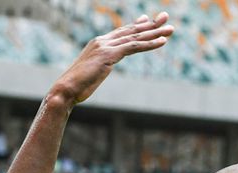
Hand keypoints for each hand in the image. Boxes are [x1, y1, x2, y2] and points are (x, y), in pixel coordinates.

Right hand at [51, 12, 173, 104]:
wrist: (66, 89)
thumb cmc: (78, 85)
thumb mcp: (92, 72)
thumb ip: (100, 66)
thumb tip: (101, 68)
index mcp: (98, 43)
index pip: (122, 32)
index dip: (137, 25)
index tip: (149, 20)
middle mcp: (102, 41)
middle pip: (131, 30)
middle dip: (150, 24)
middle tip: (165, 18)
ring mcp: (106, 47)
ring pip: (136, 37)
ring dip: (155, 32)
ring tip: (171, 29)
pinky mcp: (109, 55)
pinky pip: (134, 47)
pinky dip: (149, 44)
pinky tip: (162, 41)